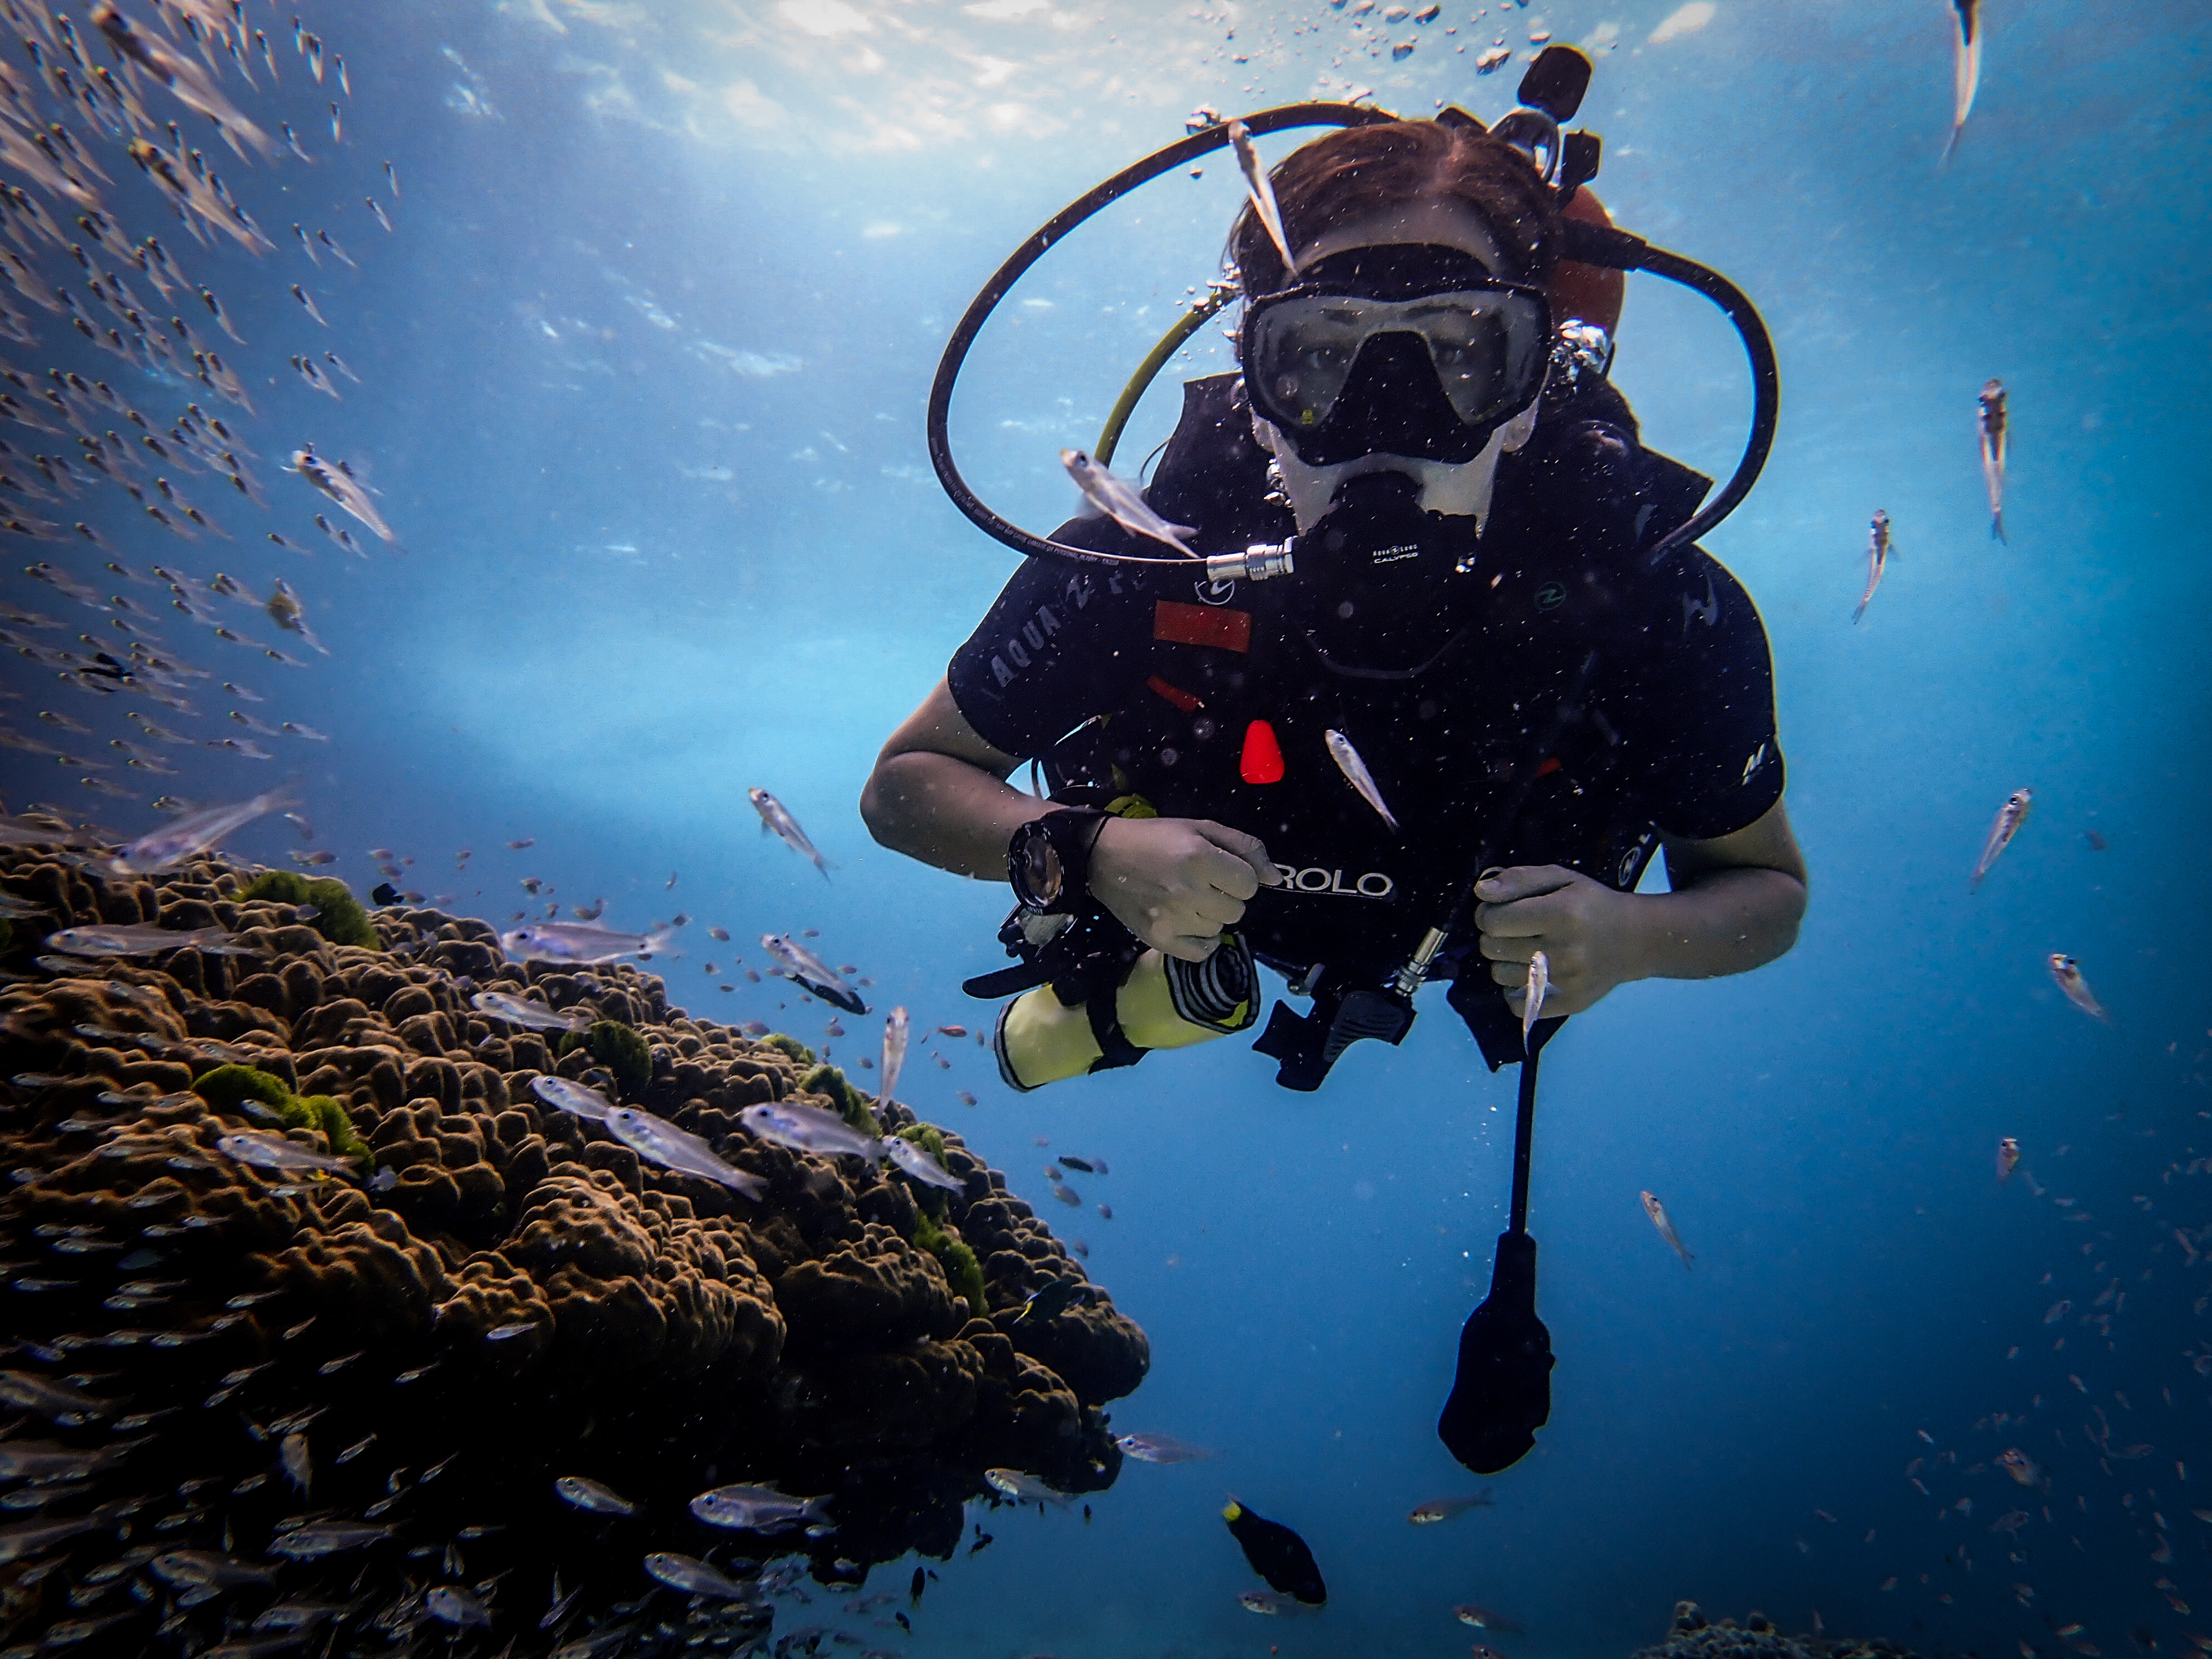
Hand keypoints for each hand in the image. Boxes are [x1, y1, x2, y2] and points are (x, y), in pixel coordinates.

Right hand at [1087, 816, 1279, 960]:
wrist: (1102, 857)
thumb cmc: (1156, 838)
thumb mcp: (1201, 828)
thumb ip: (1245, 848)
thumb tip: (1276, 878)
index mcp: (1200, 858)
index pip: (1249, 884)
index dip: (1240, 877)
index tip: (1221, 871)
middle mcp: (1188, 891)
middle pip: (1237, 910)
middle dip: (1226, 896)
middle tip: (1201, 883)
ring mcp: (1172, 918)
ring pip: (1220, 929)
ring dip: (1210, 916)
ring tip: (1187, 899)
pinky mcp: (1159, 939)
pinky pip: (1201, 952)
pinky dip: (1200, 940)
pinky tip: (1187, 923)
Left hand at [1475, 864, 1643, 1018]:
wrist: (1636, 939)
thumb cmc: (1592, 904)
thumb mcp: (1561, 878)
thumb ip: (1519, 880)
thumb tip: (1481, 892)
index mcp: (1562, 914)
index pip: (1494, 920)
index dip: (1487, 913)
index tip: (1498, 911)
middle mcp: (1564, 951)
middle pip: (1492, 948)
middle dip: (1494, 936)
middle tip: (1515, 930)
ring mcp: (1567, 982)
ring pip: (1499, 976)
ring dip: (1503, 961)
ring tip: (1525, 949)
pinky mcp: (1570, 1004)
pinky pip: (1516, 1004)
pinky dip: (1514, 990)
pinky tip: (1529, 974)